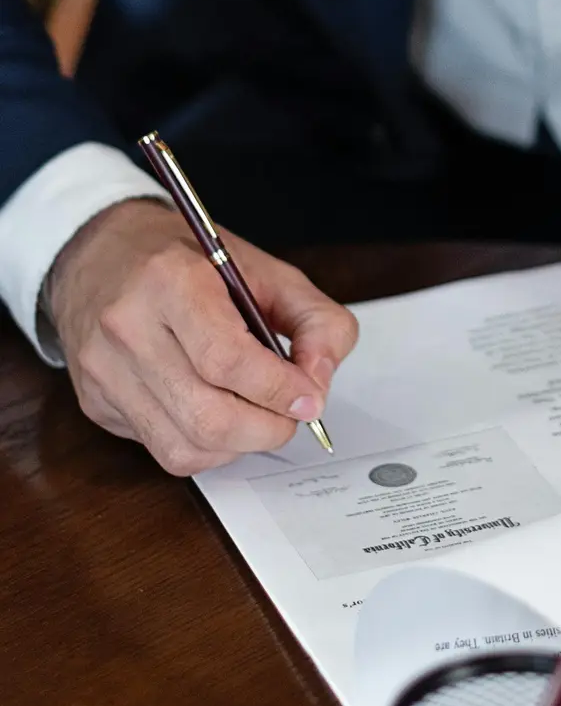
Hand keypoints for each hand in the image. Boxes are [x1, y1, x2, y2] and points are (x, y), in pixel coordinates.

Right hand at [46, 199, 358, 474]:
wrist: (104, 254)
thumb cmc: (193, 263)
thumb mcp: (270, 273)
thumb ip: (316, 321)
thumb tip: (319, 382)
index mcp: (171, 280)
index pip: (226, 360)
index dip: (279, 390)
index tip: (311, 399)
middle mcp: (127, 327)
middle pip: (207, 416)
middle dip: (268, 428)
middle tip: (293, 414)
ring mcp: (105, 371)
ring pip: (185, 447)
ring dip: (241, 444)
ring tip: (261, 415)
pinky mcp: (96, 403)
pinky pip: (164, 451)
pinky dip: (209, 448)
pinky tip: (223, 416)